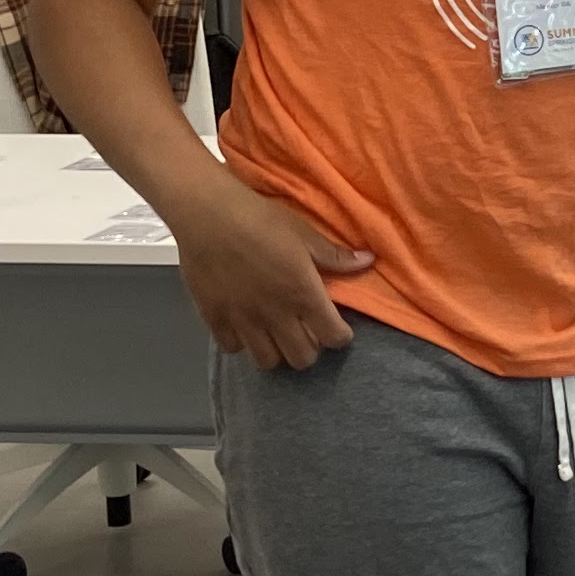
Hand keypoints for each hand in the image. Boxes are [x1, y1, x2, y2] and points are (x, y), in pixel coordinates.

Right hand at [170, 176, 371, 369]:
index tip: (337, 327)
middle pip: (303, 359)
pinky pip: (233, 348)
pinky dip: (242, 342)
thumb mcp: (303, 233)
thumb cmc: (259, 218)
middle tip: (307, 330)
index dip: (340, 336)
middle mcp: (276, 315)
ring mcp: (243, 320)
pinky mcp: (215, 318)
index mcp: (303, 294)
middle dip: (311, 348)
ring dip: (277, 350)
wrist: (206, 213)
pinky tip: (245, 324)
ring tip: (276, 332)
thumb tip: (368, 260)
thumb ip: (334, 256)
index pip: (333, 338)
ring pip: (268, 362)